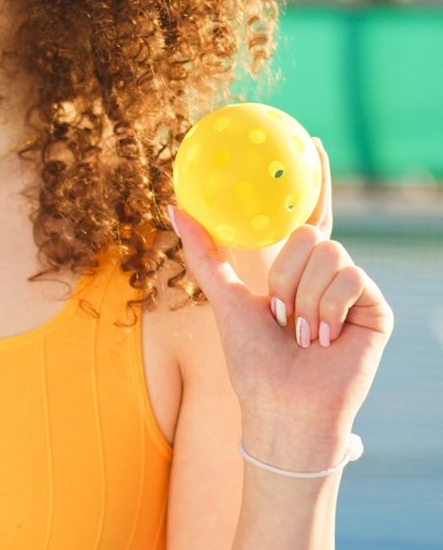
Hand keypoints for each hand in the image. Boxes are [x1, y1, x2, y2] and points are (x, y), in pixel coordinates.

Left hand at [169, 141, 393, 466]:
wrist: (283, 407)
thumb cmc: (253, 365)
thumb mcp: (224, 301)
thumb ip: (204, 254)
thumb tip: (173, 205)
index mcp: (296, 272)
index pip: (309, 216)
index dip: (315, 179)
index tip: (310, 141)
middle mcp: (328, 276)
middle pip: (308, 235)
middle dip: (284, 278)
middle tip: (282, 319)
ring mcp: (354, 290)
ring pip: (328, 253)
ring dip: (303, 299)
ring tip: (303, 336)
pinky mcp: (375, 307)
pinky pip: (349, 275)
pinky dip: (327, 307)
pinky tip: (325, 339)